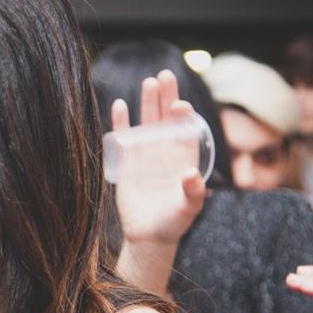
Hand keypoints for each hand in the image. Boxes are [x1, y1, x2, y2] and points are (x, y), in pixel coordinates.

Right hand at [111, 69, 205, 245]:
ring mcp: (146, 154)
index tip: (179, 105)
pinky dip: (121, 121)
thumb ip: (192, 193)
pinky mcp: (127, 161)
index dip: (183, 114)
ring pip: (146, 122)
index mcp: (185, 157)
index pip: (185, 128)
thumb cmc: (173, 222)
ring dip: (147, 102)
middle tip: (164, 76)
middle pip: (166, 118)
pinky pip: (124, 136)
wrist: (148, 236)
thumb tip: (190, 174)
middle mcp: (166, 151)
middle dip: (166, 97)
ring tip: (148, 82)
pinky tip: (119, 104)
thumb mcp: (188, 209)